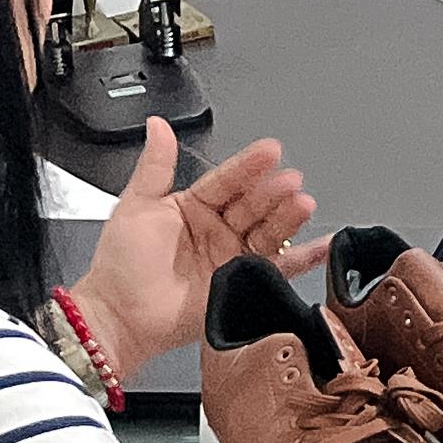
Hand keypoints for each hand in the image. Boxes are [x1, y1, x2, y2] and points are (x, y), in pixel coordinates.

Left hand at [71, 121, 319, 370]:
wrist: (120, 316)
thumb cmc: (121, 265)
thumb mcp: (136, 205)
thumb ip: (155, 165)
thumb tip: (158, 126)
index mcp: (194, 206)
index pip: (228, 179)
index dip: (249, 166)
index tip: (269, 151)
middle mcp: (218, 229)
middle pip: (253, 204)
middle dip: (273, 191)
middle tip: (289, 181)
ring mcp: (232, 256)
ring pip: (268, 231)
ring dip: (288, 217)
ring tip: (302, 204)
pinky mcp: (244, 284)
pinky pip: (281, 268)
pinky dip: (305, 259)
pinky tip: (322, 245)